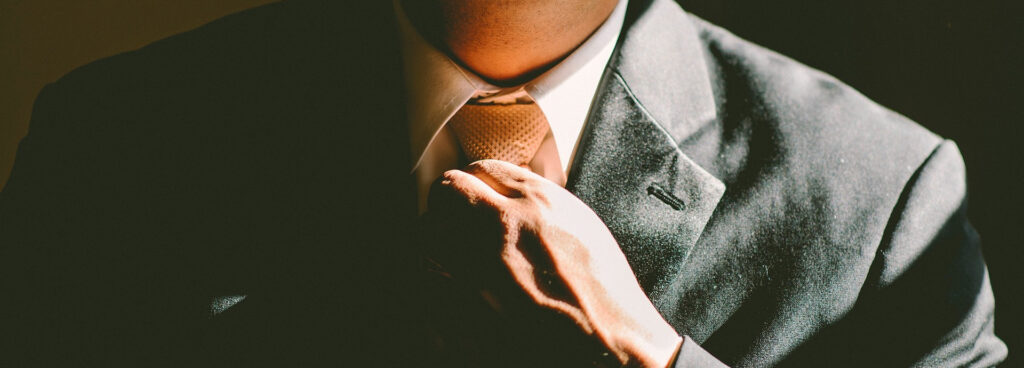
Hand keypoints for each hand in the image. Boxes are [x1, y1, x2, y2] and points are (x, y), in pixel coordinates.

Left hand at [432, 160, 681, 367]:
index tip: (474, 190)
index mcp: (538, 202)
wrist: (607, 342)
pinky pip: (428, 274)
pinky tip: (449, 281)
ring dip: (436, 235)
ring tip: (448, 246)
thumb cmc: (603, 291)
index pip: (483, 168)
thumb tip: (509, 192)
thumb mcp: (582, 226)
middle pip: (448, 192)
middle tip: (452, 213)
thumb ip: (541, 203)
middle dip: (448, 201)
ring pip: (429, 230)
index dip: (475, 180)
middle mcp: (503, 225)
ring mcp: (479, 264)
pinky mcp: (464, 303)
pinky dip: (434, 274)